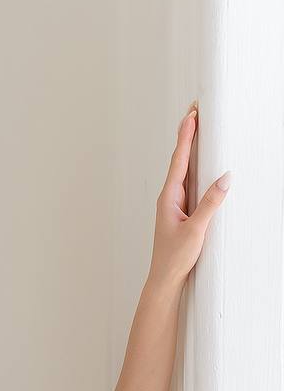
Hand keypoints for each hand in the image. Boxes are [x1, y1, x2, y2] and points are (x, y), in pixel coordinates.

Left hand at [148, 101, 229, 288]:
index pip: (179, 160)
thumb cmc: (174, 257)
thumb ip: (210, 203)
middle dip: (187, 136)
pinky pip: (189, 183)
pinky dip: (194, 168)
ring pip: (184, 170)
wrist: (164, 279)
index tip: (191, 115)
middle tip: (194, 112)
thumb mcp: (196, 229)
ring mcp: (174, 204)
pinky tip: (200, 164)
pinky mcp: (181, 212)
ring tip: (196, 128)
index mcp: (168, 198)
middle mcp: (169, 198)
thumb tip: (226, 178)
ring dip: (190, 149)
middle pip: (180, 160)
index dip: (186, 136)